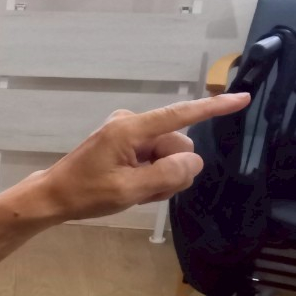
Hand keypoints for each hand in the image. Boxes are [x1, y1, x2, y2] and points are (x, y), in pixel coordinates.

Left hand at [35, 93, 249, 221]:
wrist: (53, 197)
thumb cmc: (85, 194)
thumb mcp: (130, 190)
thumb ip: (167, 174)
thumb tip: (194, 160)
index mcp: (131, 129)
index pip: (181, 115)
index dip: (214, 108)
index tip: (241, 98)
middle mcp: (132, 123)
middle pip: (177, 145)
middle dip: (170, 171)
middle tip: (144, 192)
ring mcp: (128, 132)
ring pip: (169, 155)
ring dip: (159, 178)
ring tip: (134, 191)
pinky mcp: (125, 142)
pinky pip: (155, 158)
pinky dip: (150, 176)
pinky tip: (130, 187)